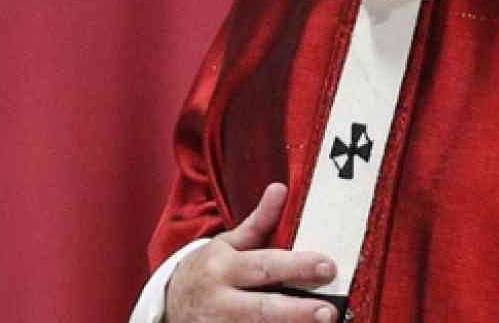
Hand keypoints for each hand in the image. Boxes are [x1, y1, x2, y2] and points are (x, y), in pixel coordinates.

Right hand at [165, 183, 338, 322]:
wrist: (170, 303)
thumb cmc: (208, 269)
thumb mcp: (227, 243)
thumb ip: (258, 221)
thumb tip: (281, 188)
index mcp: (222, 268)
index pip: (265, 267)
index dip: (297, 267)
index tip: (327, 266)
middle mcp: (219, 301)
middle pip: (262, 309)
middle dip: (297, 312)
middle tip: (328, 312)